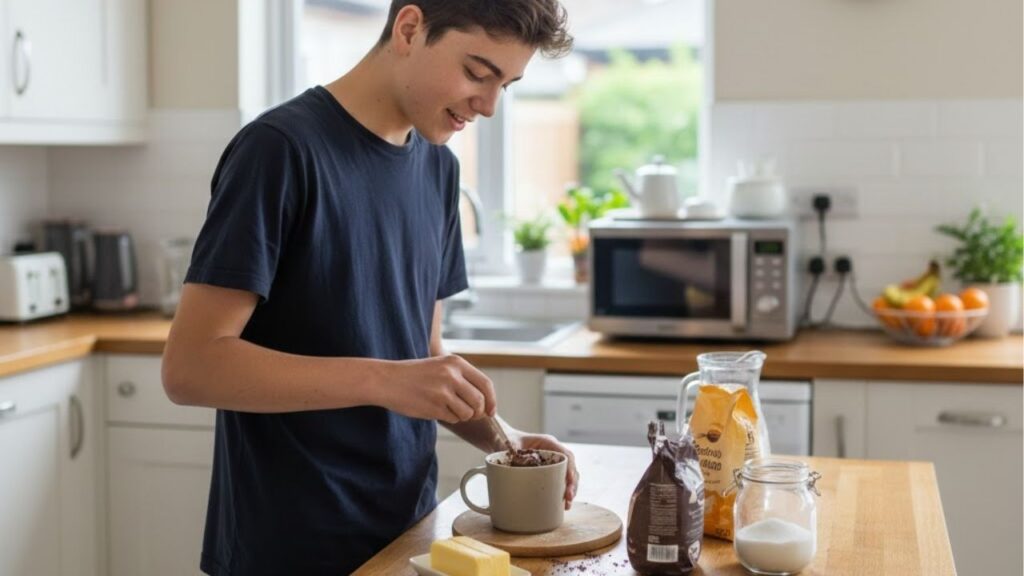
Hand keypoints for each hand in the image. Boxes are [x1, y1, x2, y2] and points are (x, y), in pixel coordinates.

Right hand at [380, 354, 495, 423]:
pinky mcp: (434, 406)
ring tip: (447, 408)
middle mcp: (452, 375)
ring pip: (468, 413)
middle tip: (469, 414)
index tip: (491, 410)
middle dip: (478, 412)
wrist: (386, 380)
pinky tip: (435, 409)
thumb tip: (485, 402)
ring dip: (461, 416)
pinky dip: (448, 418)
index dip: (492, 400)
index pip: (485, 384)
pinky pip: (453, 418)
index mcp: (456, 363)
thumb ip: (461, 378)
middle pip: (480, 401)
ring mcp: (443, 391)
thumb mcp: (440, 366)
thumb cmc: (414, 375)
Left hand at [512, 432, 578, 509]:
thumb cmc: (507, 438)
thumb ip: (513, 450)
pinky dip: (561, 491)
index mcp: (548, 443)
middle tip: (569, 498)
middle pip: (570, 467)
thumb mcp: (509, 443)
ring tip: (567, 505)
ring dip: (569, 489)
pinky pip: (559, 480)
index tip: (570, 482)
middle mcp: (553, 452)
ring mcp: (551, 462)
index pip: (566, 455)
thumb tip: (515, 462)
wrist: (502, 439)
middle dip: (572, 483)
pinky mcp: (546, 470)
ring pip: (567, 475)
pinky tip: (561, 503)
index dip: (570, 468)